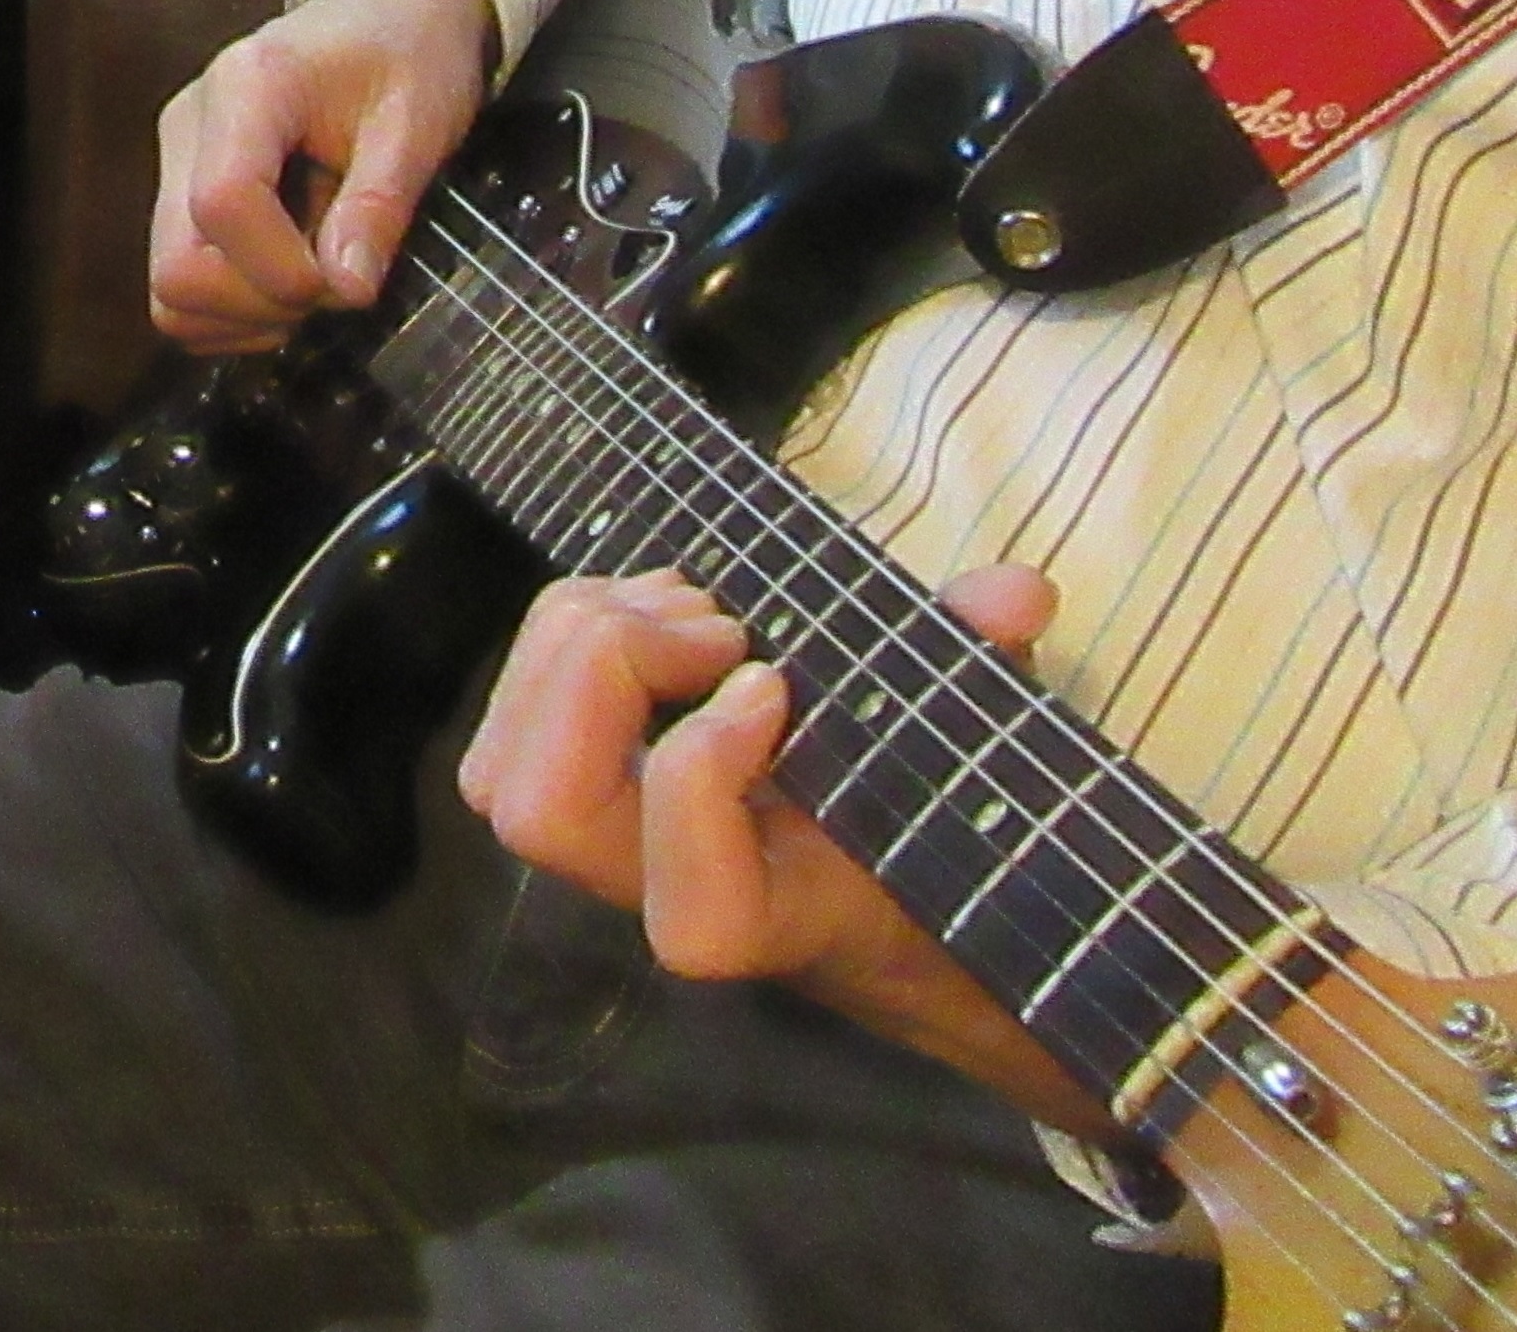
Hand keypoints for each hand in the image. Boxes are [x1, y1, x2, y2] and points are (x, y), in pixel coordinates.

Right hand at [146, 0, 497, 353]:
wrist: (395, 9)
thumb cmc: (412, 54)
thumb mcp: (419, 124)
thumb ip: (379, 206)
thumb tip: (346, 290)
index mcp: (247, 87)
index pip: (221, 204)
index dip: (282, 270)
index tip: (349, 278)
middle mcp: (190, 123)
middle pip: (177, 266)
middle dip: (262, 305)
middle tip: (334, 283)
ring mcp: (177, 158)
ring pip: (170, 290)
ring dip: (248, 314)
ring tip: (316, 276)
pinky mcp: (180, 188)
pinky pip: (181, 288)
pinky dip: (235, 310)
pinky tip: (290, 272)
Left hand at [458, 565, 1119, 1141]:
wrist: (897, 912)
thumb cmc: (935, 827)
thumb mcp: (971, 756)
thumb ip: (981, 673)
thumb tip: (1016, 595)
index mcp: (781, 919)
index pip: (693, 921)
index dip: (704, 781)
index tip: (778, 685)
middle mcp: (669, 897)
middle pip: (540, 816)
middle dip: (611, 673)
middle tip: (721, 625)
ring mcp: (613, 851)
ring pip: (500, 771)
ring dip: (583, 639)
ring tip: (694, 606)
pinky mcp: (581, 793)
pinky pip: (510, 723)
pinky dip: (566, 633)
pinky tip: (663, 606)